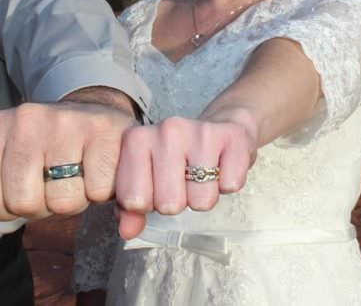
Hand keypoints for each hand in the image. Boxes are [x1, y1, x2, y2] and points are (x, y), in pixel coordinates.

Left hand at [0, 99, 135, 250]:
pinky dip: (103, 192)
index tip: (23, 188)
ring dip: (75, 199)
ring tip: (79, 174)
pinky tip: (100, 169)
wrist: (95, 116)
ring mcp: (65, 121)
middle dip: (42, 205)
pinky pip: (97, 192)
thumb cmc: (47, 154)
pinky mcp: (103, 130)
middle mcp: (25, 118)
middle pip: (22, 203)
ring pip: (62, 202)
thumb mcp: (7, 173)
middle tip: (55, 181)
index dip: (5, 208)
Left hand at [113, 115, 255, 238]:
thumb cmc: (176, 160)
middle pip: (169, 204)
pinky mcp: (233, 136)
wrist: (218, 130)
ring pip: (201, 200)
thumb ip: (129, 209)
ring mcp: (200, 131)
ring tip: (202, 175)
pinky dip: (227, 184)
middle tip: (182, 183)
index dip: (146, 205)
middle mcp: (167, 130)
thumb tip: (127, 231)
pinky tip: (221, 168)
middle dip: (178, 202)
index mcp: (137, 139)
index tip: (154, 189)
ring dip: (204, 196)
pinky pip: (230, 185)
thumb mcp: (146, 180)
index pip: (132, 200)